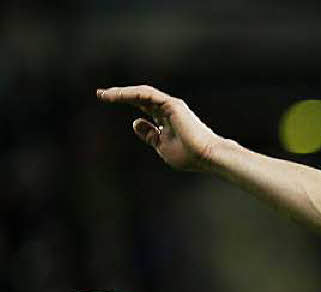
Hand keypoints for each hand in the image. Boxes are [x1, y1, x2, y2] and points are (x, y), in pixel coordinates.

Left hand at [96, 85, 223, 171]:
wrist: (206, 156)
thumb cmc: (189, 156)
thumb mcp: (162, 146)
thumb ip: (149, 135)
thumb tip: (135, 122)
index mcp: (166, 119)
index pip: (142, 107)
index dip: (125, 102)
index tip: (107, 101)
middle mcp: (167, 109)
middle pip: (139, 98)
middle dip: (119, 95)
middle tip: (101, 94)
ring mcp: (170, 105)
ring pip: (141, 94)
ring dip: (122, 93)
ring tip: (105, 95)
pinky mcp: (171, 104)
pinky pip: (146, 95)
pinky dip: (131, 94)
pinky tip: (117, 95)